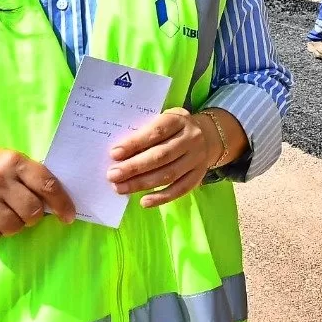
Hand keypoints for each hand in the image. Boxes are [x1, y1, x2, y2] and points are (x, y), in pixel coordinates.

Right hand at [0, 146, 74, 241]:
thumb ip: (30, 176)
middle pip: (32, 211)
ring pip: (14, 227)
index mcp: (13, 161)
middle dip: (34, 216)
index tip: (68, 216)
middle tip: (28, 212)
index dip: (62, 203)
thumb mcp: (9, 160)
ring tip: (8, 214)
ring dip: (16, 225)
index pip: (47, 185)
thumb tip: (57, 201)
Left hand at [107, 108, 221, 208]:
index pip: (156, 132)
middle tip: (112, 175)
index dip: (135, 143)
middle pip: (161, 155)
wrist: (209, 136)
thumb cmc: (175, 128)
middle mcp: (191, 139)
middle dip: (135, 167)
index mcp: (179, 120)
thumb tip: (119, 154)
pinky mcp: (198, 176)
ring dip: (142, 183)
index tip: (114, 154)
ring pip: (169, 174)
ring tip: (120, 188)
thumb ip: (146, 131)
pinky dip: (161, 197)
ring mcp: (197, 159)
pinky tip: (144, 201)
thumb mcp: (164, 120)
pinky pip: (180, 189)